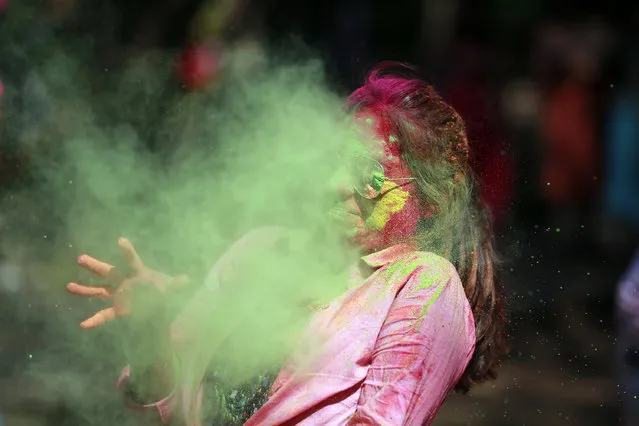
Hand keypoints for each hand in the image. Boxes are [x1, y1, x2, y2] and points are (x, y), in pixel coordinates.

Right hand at [67, 238, 187, 328]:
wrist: (161, 311)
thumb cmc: (165, 295)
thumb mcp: (172, 290)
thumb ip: (177, 285)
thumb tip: (187, 279)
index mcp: (139, 274)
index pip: (131, 261)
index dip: (127, 252)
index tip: (120, 241)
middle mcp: (125, 282)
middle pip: (108, 272)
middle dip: (95, 266)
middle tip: (80, 258)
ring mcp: (119, 295)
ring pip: (98, 290)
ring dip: (84, 289)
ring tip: (68, 286)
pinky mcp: (118, 309)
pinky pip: (104, 315)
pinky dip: (95, 320)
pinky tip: (83, 324)